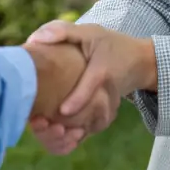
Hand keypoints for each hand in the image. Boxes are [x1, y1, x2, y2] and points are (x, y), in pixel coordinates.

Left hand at [28, 22, 156, 144]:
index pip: (90, 86)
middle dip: (68, 125)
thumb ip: (62, 32)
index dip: (78, 100)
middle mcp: (107, 93)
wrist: (137, 60)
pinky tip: (54, 135)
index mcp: (102, 71)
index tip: (61, 111)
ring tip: (46, 131)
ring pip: (90, 128)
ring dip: (69, 135)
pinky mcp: (105, 117)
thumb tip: (33, 40)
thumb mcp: (89, 32)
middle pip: (90, 115)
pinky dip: (73, 138)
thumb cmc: (107, 43)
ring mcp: (108, 108)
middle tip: (42, 124)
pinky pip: (90, 132)